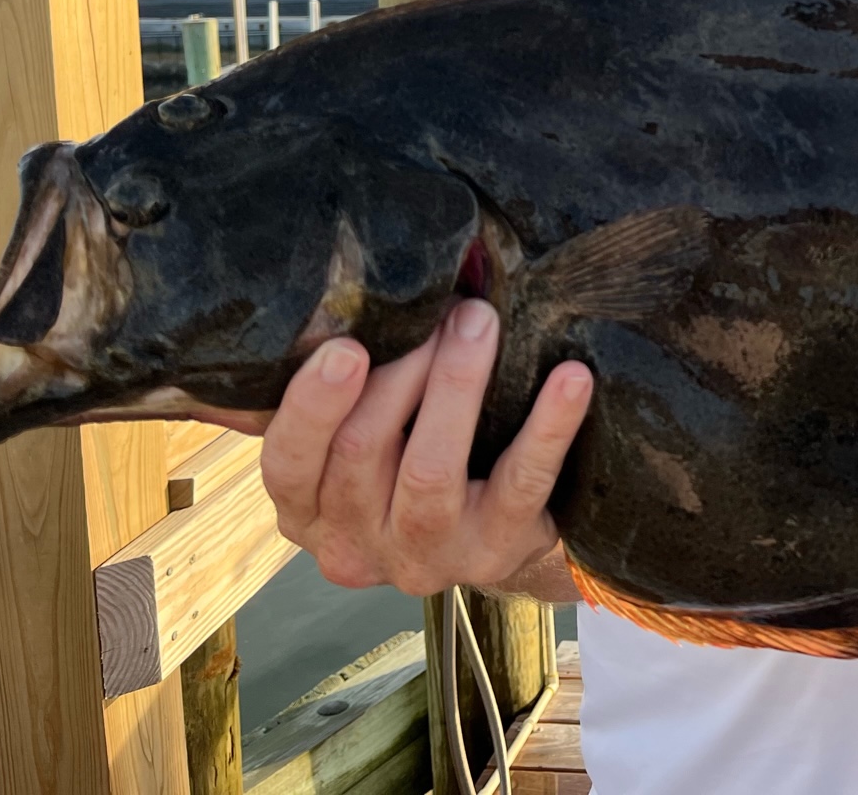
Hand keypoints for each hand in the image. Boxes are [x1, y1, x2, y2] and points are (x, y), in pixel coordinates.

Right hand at [259, 297, 593, 596]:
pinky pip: (522, 483)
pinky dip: (548, 425)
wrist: (494, 534)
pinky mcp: (495, 551)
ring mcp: (424, 557)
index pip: (287, 462)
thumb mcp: (363, 439)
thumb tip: (343, 300)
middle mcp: (354, 544)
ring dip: (456, 386)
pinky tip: (570, 378)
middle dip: (401, 371)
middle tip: (442, 309)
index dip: (311, 405)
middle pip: (360, 451)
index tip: (347, 346)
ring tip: (480, 323)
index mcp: (307, 512)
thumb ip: (343, 389)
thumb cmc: (412, 459)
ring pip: (429, 469)